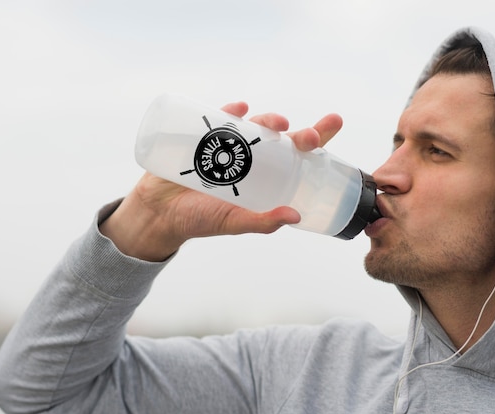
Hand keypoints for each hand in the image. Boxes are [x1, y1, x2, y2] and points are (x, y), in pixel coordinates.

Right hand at [99, 102, 342, 260]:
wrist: (159, 214)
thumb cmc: (200, 220)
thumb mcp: (234, 223)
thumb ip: (262, 221)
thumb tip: (295, 216)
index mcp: (263, 178)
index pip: (295, 156)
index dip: (316, 139)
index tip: (335, 123)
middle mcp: (250, 158)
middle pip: (280, 139)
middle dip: (298, 134)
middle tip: (310, 136)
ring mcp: (226, 146)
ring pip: (253, 127)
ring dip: (268, 121)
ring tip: (277, 124)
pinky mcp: (201, 137)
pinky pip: (218, 119)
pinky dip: (230, 111)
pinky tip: (239, 109)